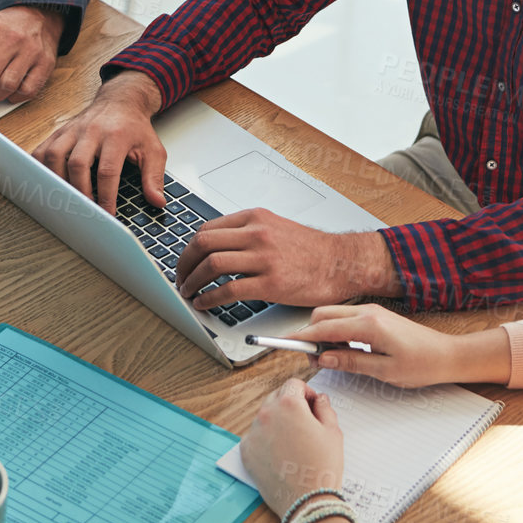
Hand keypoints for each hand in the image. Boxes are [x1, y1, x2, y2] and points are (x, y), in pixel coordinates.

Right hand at [31, 70, 165, 213]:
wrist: (121, 101)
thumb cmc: (135, 128)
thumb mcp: (153, 150)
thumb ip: (154, 177)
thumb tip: (157, 201)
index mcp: (116, 136)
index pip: (108, 171)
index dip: (106, 196)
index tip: (107, 215)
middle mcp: (92, 131)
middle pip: (77, 163)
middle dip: (79, 191)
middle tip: (84, 211)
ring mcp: (73, 130)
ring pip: (54, 155)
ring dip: (56, 181)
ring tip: (64, 199)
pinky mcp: (60, 131)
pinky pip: (42, 149)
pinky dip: (39, 168)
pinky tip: (46, 182)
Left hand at [176, 211, 398, 307]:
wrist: (341, 262)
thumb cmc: (312, 249)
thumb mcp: (276, 227)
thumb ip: (248, 233)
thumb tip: (218, 246)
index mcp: (256, 218)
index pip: (208, 229)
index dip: (189, 249)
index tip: (185, 262)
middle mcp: (258, 233)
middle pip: (203, 244)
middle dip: (184, 264)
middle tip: (180, 278)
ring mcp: (264, 258)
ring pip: (211, 265)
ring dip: (192, 282)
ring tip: (189, 293)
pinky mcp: (271, 283)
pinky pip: (228, 290)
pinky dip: (209, 298)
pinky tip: (205, 304)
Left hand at [240, 378, 343, 515]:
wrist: (306, 501)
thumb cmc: (322, 468)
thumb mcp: (333, 432)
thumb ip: (325, 408)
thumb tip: (319, 399)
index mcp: (289, 405)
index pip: (293, 384)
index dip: (306, 392)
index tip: (312, 404)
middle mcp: (266, 415)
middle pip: (276, 397)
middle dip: (290, 404)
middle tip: (304, 423)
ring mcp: (253, 433)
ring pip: (264, 416)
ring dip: (277, 420)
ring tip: (293, 440)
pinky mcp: (246, 451)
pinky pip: (255, 435)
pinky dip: (265, 438)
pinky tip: (280, 452)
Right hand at [291, 303, 511, 388]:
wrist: (447, 355)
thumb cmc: (422, 364)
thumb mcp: (384, 371)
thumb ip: (350, 362)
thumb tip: (324, 358)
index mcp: (369, 325)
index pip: (324, 328)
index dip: (301, 337)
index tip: (283, 342)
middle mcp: (368, 312)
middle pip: (323, 315)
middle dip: (312, 335)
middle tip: (315, 360)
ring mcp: (372, 311)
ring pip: (333, 316)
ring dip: (325, 334)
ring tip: (334, 359)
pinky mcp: (376, 315)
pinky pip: (346, 319)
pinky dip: (338, 332)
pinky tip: (347, 351)